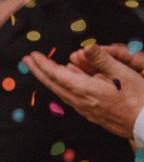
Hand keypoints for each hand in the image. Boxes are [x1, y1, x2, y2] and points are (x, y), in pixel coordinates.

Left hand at [29, 47, 143, 139]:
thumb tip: (86, 47)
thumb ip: (102, 60)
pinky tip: (68, 79)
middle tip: (27, 60)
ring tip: (43, 67)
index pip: (56, 75)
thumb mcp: (123, 73)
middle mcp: (80, 102)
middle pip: (53, 84)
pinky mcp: (92, 113)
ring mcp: (85, 109)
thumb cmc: (139, 97)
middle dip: (39, 71)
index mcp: (84, 90)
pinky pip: (72, 97)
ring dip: (51, 78)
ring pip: (62, 91)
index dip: (42, 64)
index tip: (32, 55)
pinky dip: (65, 85)